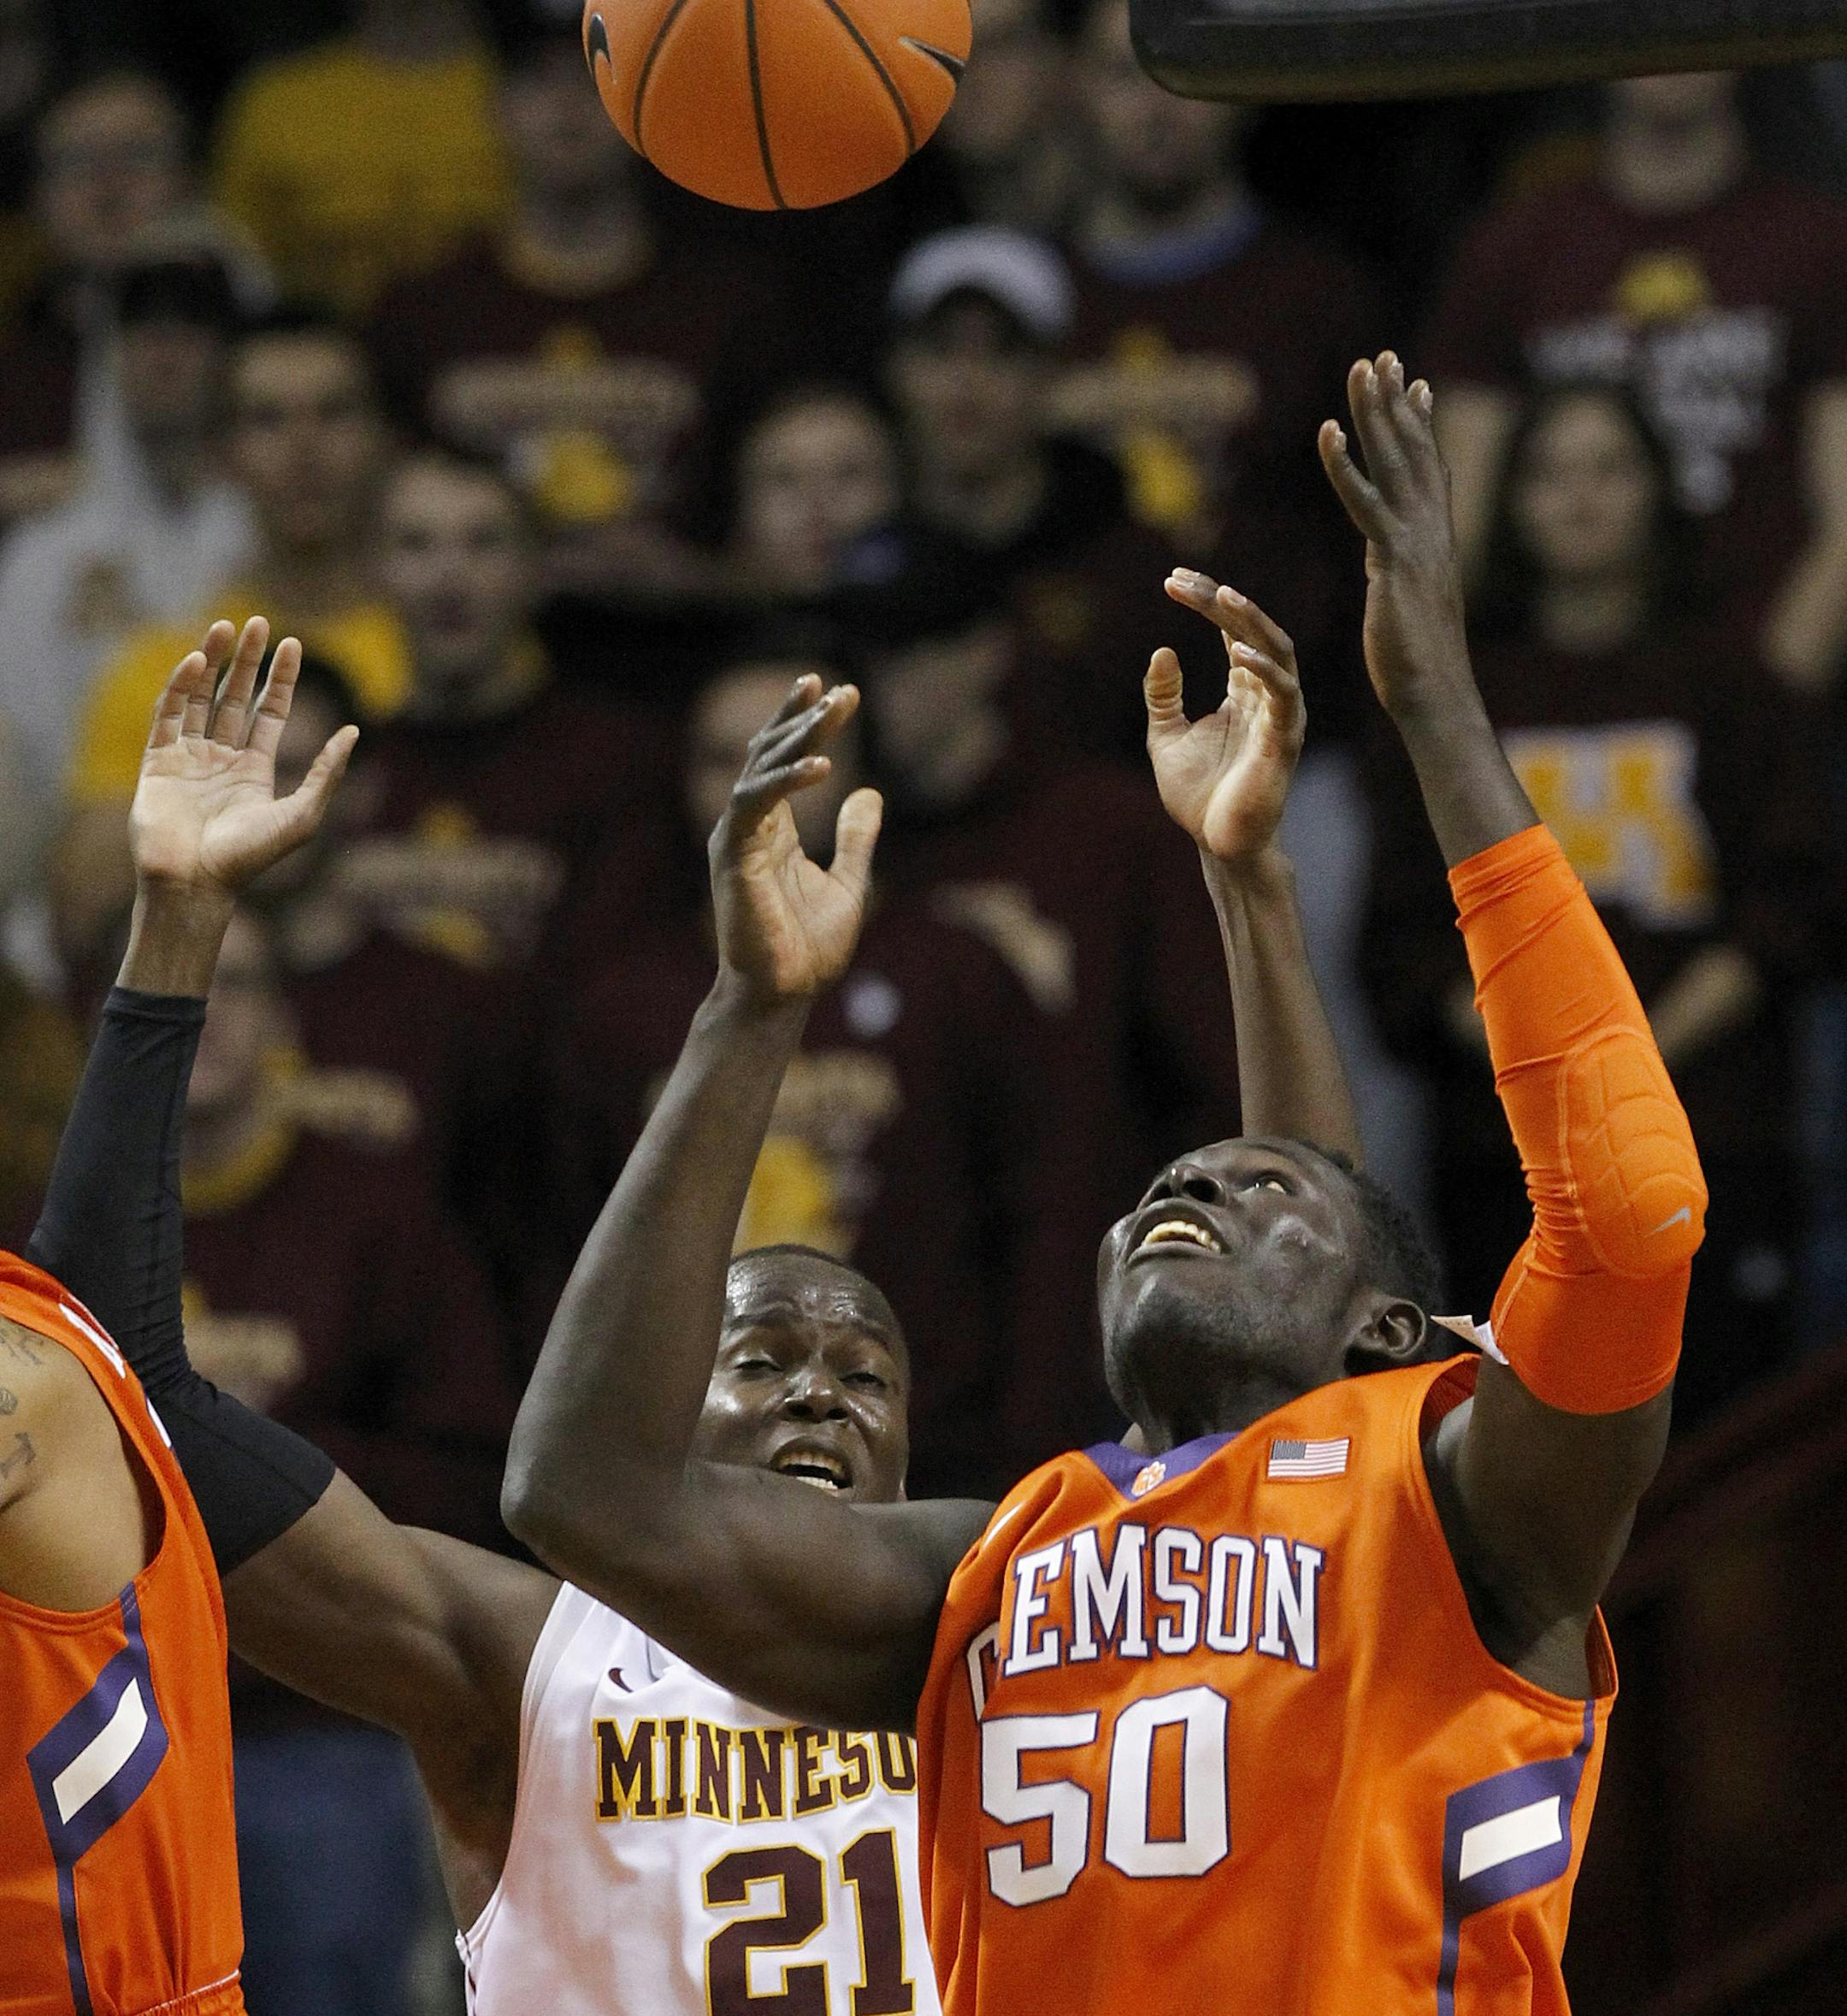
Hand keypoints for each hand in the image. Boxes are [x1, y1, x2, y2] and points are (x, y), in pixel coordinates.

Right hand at [130, 618, 358, 901]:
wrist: (196, 883)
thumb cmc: (250, 857)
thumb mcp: (302, 814)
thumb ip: (326, 772)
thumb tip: (354, 731)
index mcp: (254, 770)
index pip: (269, 712)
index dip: (281, 678)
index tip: (292, 643)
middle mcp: (220, 758)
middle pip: (235, 696)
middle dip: (247, 660)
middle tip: (258, 621)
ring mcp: (187, 757)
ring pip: (200, 697)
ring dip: (211, 661)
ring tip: (226, 626)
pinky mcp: (156, 762)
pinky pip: (168, 715)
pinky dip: (179, 686)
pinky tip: (195, 661)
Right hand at [709, 677, 882, 1004]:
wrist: (784, 993)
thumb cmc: (808, 948)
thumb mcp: (848, 883)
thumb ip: (856, 839)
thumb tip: (871, 794)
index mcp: (771, 831)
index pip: (784, 762)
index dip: (807, 726)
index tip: (840, 692)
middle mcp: (748, 827)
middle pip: (770, 755)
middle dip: (804, 718)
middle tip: (839, 689)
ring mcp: (737, 840)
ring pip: (760, 769)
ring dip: (796, 737)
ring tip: (832, 709)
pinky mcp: (734, 857)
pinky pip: (755, 806)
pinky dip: (787, 783)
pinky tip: (822, 767)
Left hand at [1146, 571, 1304, 862]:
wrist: (1218, 844)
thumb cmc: (1199, 796)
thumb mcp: (1166, 736)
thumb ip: (1164, 696)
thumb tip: (1162, 650)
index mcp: (1242, 691)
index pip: (1229, 632)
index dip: (1204, 603)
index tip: (1172, 579)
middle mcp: (1265, 696)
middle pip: (1252, 632)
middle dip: (1220, 602)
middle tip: (1184, 580)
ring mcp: (1279, 716)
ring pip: (1279, 653)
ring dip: (1252, 624)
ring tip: (1223, 598)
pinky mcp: (1283, 741)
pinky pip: (1283, 697)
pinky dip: (1264, 672)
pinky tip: (1237, 654)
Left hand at [1319, 353, 1473, 722]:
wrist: (1435, 694)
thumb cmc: (1421, 665)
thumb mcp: (1411, 605)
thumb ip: (1404, 574)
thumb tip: (1399, 562)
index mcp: (1433, 541)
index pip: (1427, 469)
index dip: (1420, 425)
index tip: (1414, 384)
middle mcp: (1431, 531)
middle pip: (1412, 452)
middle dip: (1397, 402)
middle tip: (1385, 356)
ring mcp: (1416, 542)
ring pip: (1394, 463)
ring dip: (1377, 413)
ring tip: (1364, 367)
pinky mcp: (1394, 560)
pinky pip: (1365, 502)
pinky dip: (1347, 466)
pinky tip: (1330, 431)